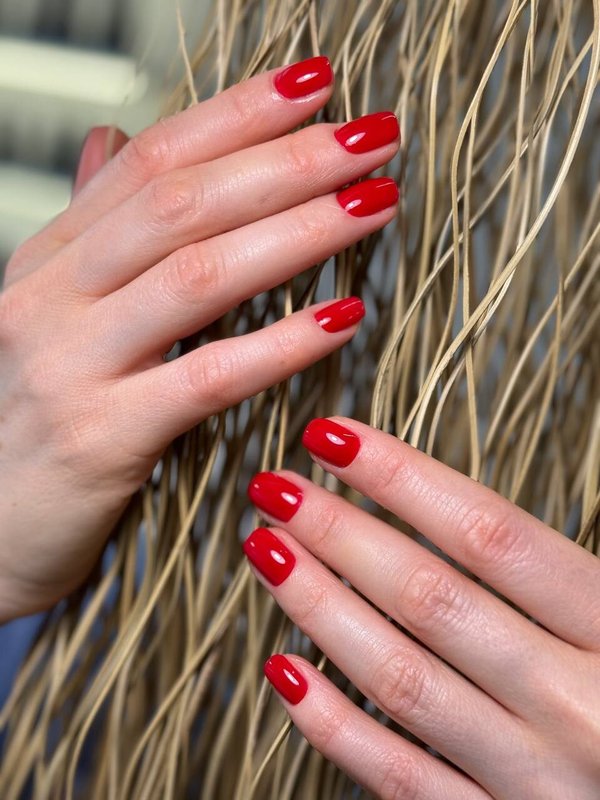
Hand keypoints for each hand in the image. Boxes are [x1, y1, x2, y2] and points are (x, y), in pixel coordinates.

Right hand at [0, 57, 399, 620]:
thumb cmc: (26, 424)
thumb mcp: (46, 311)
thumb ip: (91, 229)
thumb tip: (118, 141)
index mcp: (51, 261)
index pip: (151, 160)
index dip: (237, 115)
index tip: (314, 86)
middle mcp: (55, 298)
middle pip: (183, 203)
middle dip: (287, 161)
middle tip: (371, 136)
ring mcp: (72, 366)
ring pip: (199, 275)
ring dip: (298, 234)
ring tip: (373, 205)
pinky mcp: (102, 439)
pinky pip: (207, 378)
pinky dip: (281, 345)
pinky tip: (343, 317)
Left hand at [244, 417, 599, 799]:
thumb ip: (563, 573)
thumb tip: (458, 511)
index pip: (490, 534)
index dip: (401, 477)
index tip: (331, 437)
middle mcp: (578, 703)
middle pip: (430, 598)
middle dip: (338, 533)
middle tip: (274, 488)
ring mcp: (535, 776)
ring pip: (401, 680)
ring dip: (320, 607)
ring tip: (266, 551)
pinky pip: (400, 778)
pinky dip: (334, 725)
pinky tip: (283, 671)